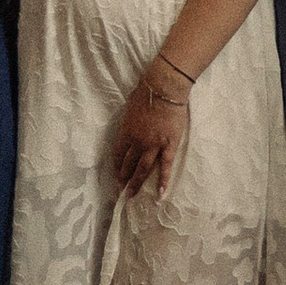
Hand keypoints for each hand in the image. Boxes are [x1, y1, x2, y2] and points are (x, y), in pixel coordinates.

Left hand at [113, 73, 187, 199]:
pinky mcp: (169, 146)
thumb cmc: (145, 93)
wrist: (164, 89)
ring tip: (132, 195)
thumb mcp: (130, 107)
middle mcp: (137, 142)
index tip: (116, 176)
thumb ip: (129, 120)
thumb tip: (129, 124)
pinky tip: (160, 194)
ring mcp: (153, 145)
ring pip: (143, 169)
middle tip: (121, 191)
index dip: (117, 167)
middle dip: (123, 179)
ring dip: (136, 183)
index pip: (118, 154)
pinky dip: (162, 181)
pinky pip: (165, 167)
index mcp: (126, 132)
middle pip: (128, 164)